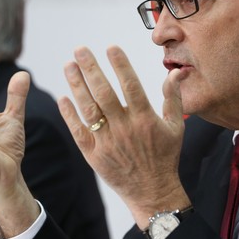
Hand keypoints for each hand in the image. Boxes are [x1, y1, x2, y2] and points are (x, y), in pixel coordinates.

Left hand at [58, 45, 189, 228]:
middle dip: (91, 69)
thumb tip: (175, 73)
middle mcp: (124, 129)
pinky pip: (79, 131)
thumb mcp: (175, 127)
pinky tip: (63, 97)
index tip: (110, 47)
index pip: (131, 85)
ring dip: (77, 86)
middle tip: (80, 49)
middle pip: (104, 93)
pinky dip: (70, 115)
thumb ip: (173, 98)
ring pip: (89, 109)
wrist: (153, 192)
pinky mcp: (94, 155)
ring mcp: (107, 142)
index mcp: (145, 119)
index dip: (120, 65)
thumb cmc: (165, 157)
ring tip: (68, 66)